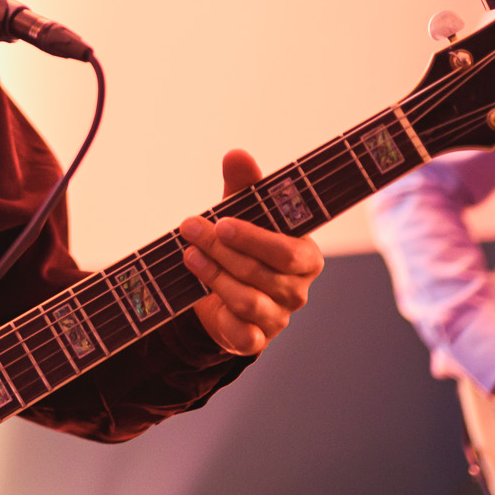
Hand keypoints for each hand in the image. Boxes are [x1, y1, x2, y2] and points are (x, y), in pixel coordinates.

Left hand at [178, 149, 324, 355]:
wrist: (223, 295)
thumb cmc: (241, 246)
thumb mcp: (241, 214)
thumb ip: (243, 187)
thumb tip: (236, 154)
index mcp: (305, 257)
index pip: (288, 251)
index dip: (255, 238)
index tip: (221, 221)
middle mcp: (297, 290)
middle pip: (262, 272)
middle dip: (222, 249)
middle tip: (190, 228)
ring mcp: (278, 318)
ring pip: (248, 300)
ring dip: (214, 276)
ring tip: (188, 254)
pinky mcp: (255, 340)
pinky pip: (242, 333)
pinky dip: (221, 315)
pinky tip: (198, 295)